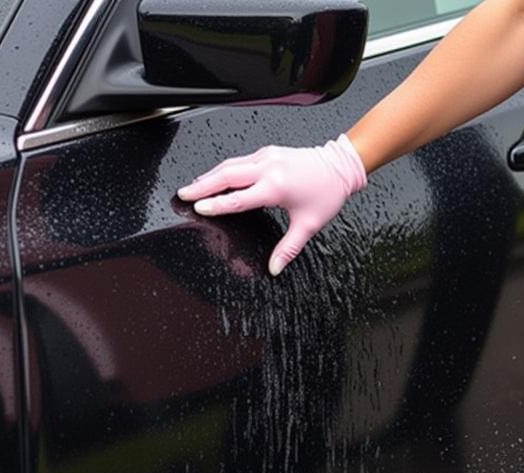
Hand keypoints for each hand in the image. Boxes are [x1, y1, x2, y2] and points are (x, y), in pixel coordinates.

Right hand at [176, 135, 367, 276]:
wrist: (341, 165)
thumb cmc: (327, 193)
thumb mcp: (308, 226)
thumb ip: (288, 249)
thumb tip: (274, 269)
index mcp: (276, 186)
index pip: (238, 198)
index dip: (217, 204)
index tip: (198, 207)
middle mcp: (268, 167)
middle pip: (226, 175)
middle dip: (202, 185)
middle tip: (182, 194)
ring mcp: (267, 156)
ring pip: (230, 165)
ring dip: (209, 176)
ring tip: (192, 187)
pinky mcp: (267, 152)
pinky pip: (239, 160)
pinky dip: (223, 169)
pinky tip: (213, 177)